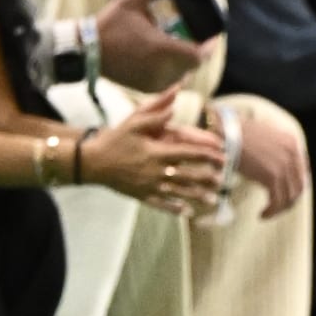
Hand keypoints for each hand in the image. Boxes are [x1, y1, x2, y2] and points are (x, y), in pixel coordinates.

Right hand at [80, 90, 226, 214]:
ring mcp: (149, 185)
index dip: (207, 154)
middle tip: (222, 179)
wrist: (92, 161)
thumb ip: (156, 112)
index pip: (189, 153)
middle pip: (188, 175)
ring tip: (212, 198)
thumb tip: (174, 103)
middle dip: (207, 177)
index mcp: (157, 152)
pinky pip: (161, 204)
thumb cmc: (114, 140)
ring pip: (178, 192)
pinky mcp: (141, 195)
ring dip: (197, 195)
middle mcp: (156, 171)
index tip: (222, 155)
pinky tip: (186, 211)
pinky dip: (174, 208)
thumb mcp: (133, 122)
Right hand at [95, 0, 204, 92]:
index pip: (198, 55)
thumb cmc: (110, 23)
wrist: (86, 51)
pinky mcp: (145, 87)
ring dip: (185, 63)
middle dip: (198, 53)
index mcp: (162, 49)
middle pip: (192, 66)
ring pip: (181, 76)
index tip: (213, 36)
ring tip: (183, 48)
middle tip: (198, 39)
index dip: (209, 47)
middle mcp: (161, 69)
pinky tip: (167, 60)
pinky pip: (168, 82)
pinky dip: (173, 72)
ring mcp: (153, 81)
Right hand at [231, 110, 307, 218]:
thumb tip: (270, 169)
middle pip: (299, 185)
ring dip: (279, 209)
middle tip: (276, 208)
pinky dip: (271, 211)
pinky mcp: (272, 176)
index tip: (283, 194)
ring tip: (267, 213)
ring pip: (289, 196)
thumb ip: (273, 150)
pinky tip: (262, 215)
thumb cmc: (236, 133)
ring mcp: (284, 165)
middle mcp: (292, 153)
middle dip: (289, 200)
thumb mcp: (262, 137)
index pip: (301, 170)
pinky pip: (277, 201)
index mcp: (291, 142)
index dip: (293, 186)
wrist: (226, 131)